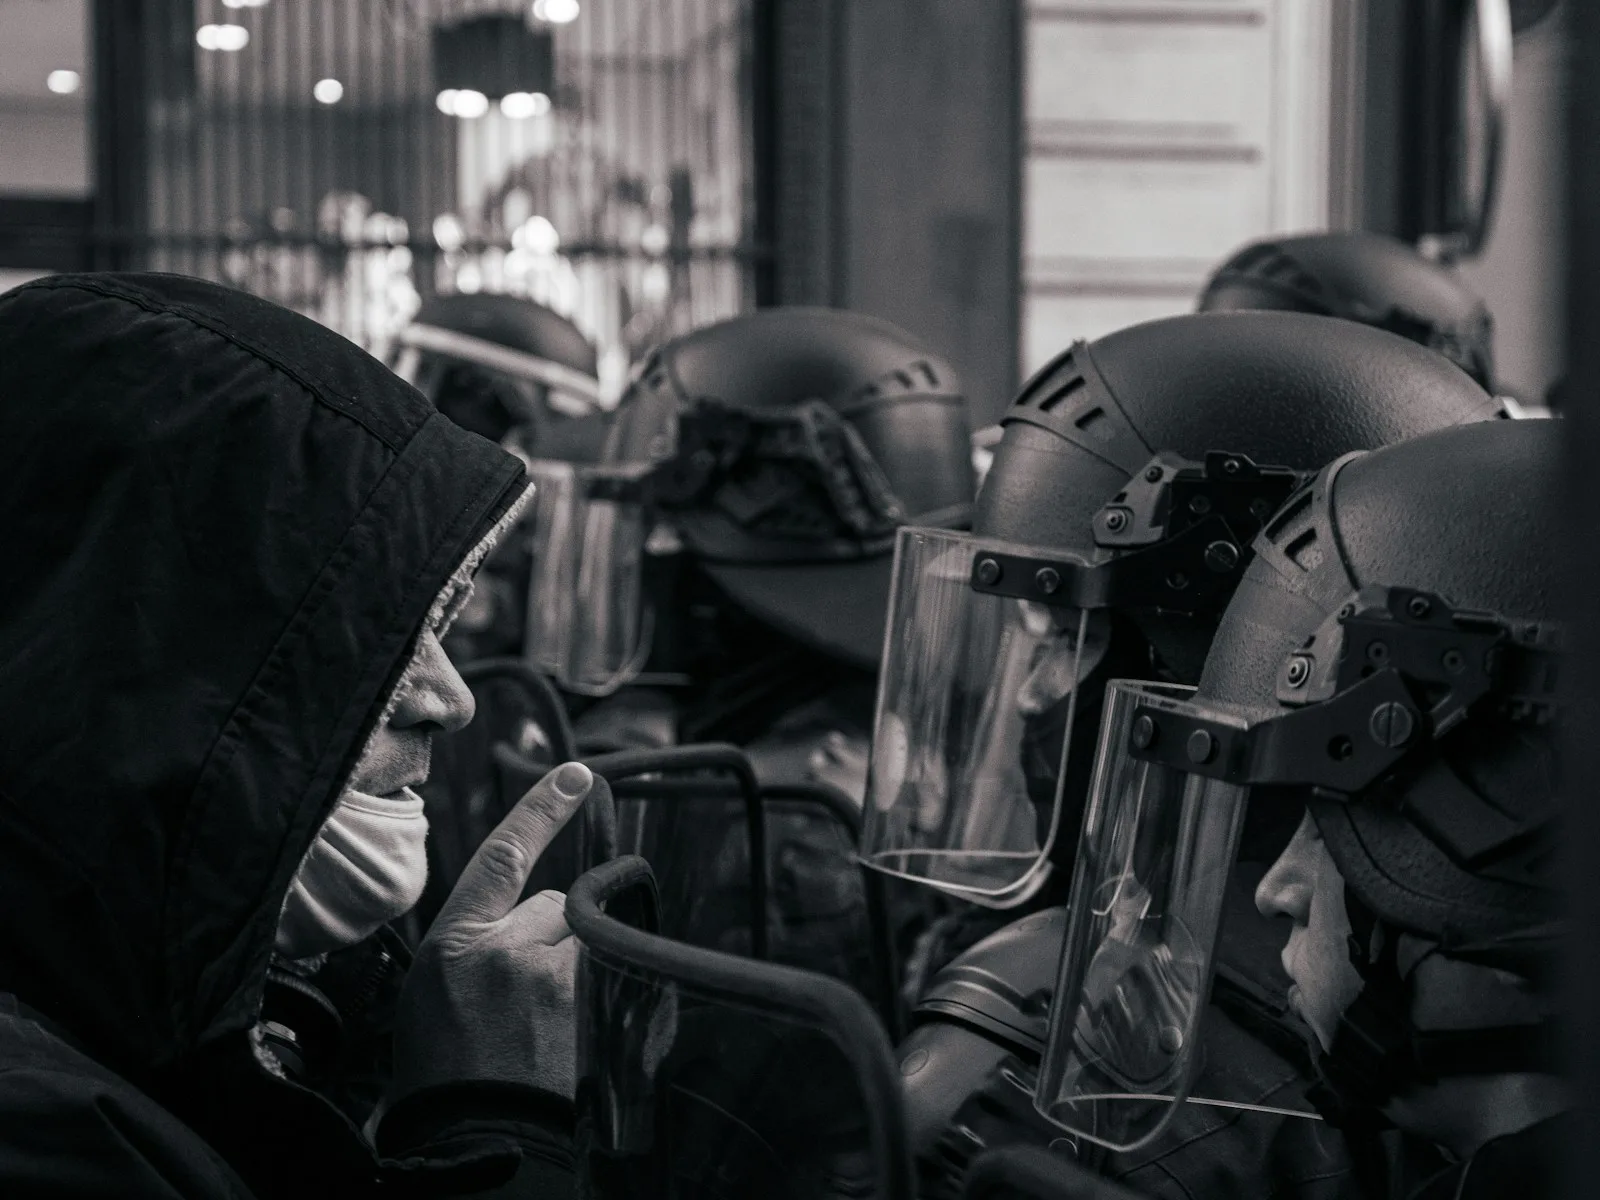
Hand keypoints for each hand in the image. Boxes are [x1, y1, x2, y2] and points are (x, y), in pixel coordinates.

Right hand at [388, 760, 594, 1103]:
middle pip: (554, 905)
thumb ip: (478, 941)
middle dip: (546, 935)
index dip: (539, 811)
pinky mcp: (587, 1005)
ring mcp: (552, 977)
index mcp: (454, 942)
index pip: (503, 857)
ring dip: (568, 966)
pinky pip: (598, 972)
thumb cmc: (443, 1070)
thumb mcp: (434, 990)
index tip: (575, 773)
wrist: (474, 1136)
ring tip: (536, 1021)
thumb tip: (523, 918)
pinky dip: (586, 993)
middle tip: (517, 995)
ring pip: (579, 940)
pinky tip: (558, 1032)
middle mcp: (506, 949)